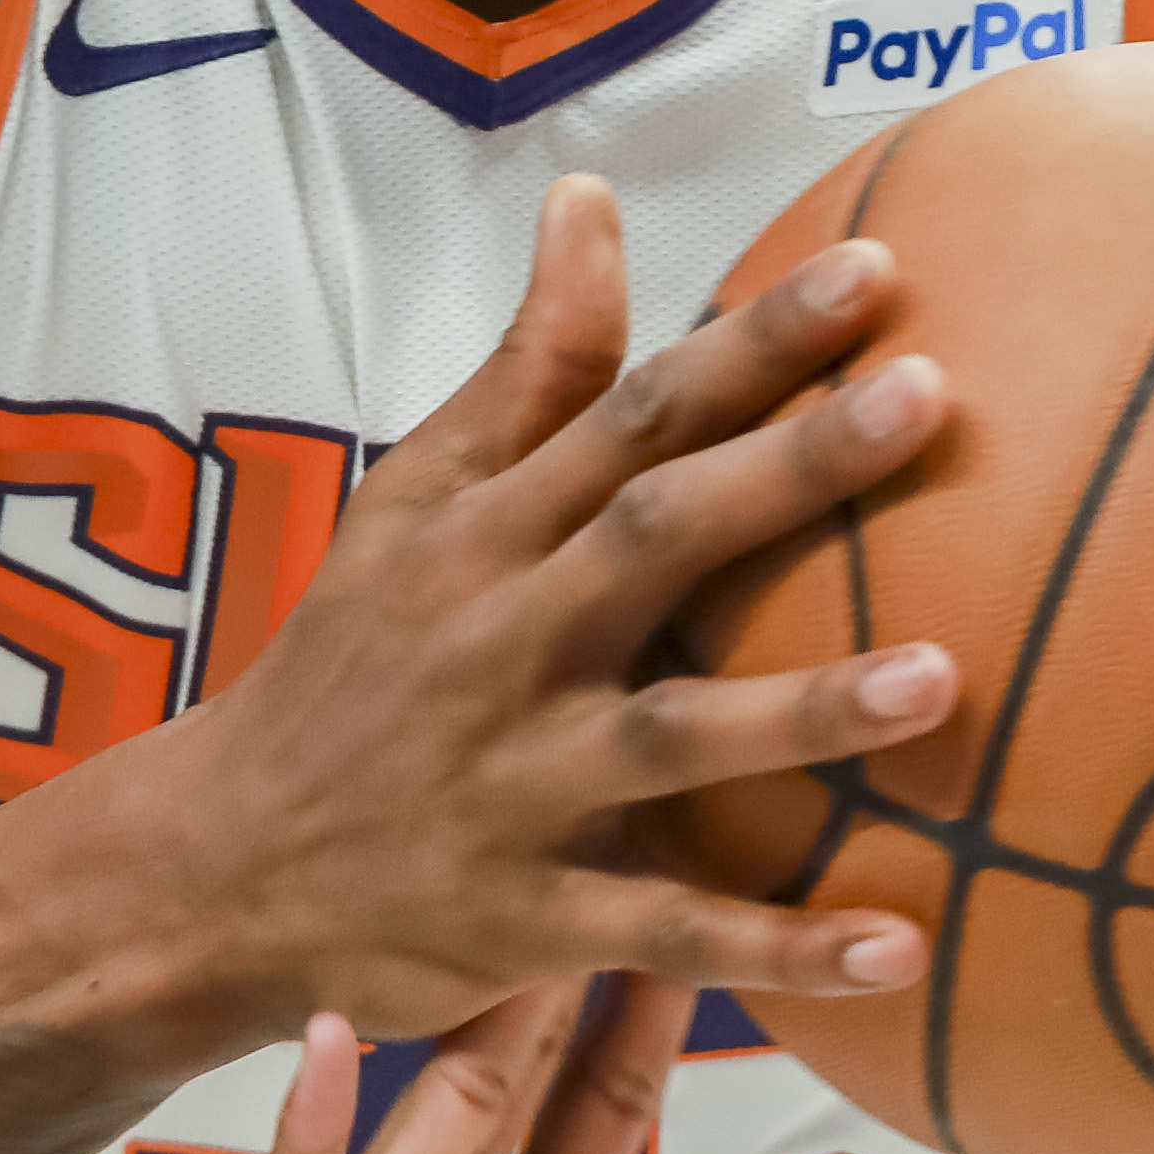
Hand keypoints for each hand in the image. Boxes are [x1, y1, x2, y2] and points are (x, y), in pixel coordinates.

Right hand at [11, 979, 766, 1153]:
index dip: (646, 1051)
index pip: (591, 1151)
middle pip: (520, 1102)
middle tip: (623, 853)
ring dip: (473, 1029)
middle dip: (576, 990)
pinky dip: (310, 1126)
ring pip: (418, 1127)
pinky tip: (333, 1042)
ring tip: (521, 910)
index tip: (717, 936)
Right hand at [165, 176, 950, 1036]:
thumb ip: (527, 368)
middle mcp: (503, 644)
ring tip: (940, 680)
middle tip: (927, 398)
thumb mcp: (411, 502)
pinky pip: (664, 936)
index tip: (875, 268)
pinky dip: (775, 952)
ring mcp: (516, 787)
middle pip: (653, 539)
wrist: (212, 869)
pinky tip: (898, 949)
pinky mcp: (527, 920)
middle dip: (788, 471)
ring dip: (802, 713)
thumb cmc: (349, 665)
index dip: (749, 343)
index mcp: (484, 536)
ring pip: (669, 740)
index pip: (627, 414)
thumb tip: (592, 201)